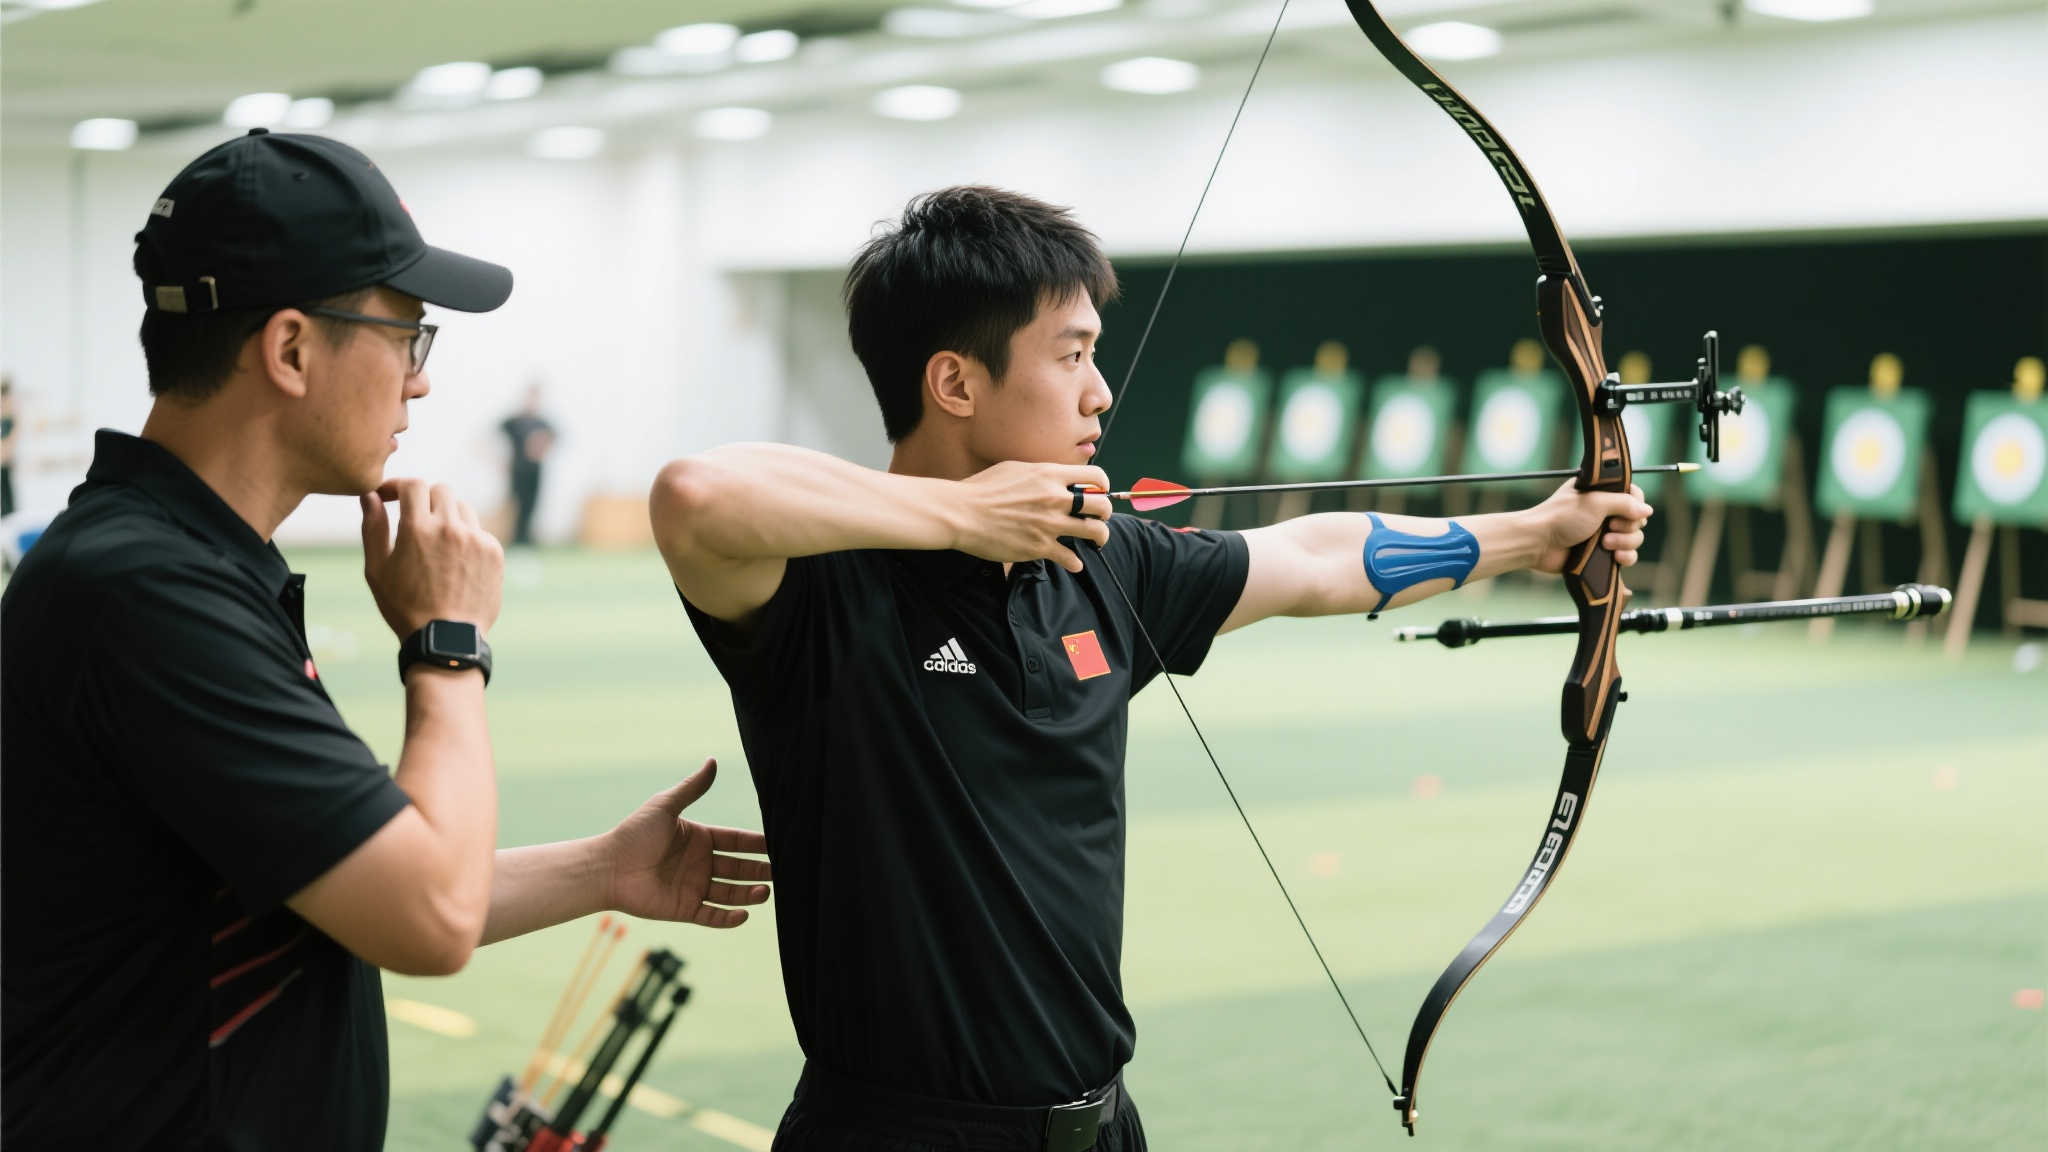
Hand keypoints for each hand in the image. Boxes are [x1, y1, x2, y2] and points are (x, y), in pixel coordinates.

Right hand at [360, 478, 504, 639]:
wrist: (446, 639)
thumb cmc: (404, 606)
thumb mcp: (377, 569)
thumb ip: (373, 528)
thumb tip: (371, 496)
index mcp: (417, 529)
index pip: (413, 485)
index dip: (399, 486)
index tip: (391, 497)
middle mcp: (450, 528)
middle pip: (441, 491)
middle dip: (424, 500)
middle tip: (414, 519)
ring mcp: (476, 539)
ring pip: (462, 508)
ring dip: (447, 516)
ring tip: (435, 543)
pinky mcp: (494, 552)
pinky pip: (479, 531)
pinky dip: (466, 537)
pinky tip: (455, 561)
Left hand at [603, 759, 770, 928]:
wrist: (608, 867)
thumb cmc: (634, 833)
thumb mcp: (666, 806)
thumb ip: (692, 788)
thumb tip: (712, 760)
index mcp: (699, 839)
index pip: (735, 841)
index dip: (755, 843)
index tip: (777, 844)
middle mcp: (700, 864)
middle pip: (738, 868)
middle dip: (759, 870)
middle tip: (780, 871)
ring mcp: (694, 887)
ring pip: (730, 893)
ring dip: (749, 894)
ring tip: (766, 892)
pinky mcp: (684, 909)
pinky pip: (712, 916)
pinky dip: (729, 918)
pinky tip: (744, 914)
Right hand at [953, 461, 1112, 573]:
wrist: (962, 513)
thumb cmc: (982, 489)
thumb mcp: (1015, 469)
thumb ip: (1040, 474)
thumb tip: (1054, 478)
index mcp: (1050, 475)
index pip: (1095, 476)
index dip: (1103, 485)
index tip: (1100, 492)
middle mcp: (1056, 499)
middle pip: (1102, 506)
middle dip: (1105, 513)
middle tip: (1098, 519)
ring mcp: (1050, 524)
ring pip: (1095, 532)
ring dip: (1100, 538)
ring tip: (1096, 541)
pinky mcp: (1040, 547)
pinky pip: (1070, 558)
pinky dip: (1074, 563)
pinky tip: (1073, 563)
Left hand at [1530, 480, 1651, 573]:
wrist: (1538, 544)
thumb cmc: (1562, 518)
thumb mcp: (1595, 502)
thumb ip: (1625, 504)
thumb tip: (1648, 510)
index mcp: (1601, 493)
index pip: (1633, 494)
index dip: (1636, 504)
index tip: (1628, 510)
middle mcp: (1604, 512)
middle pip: (1636, 518)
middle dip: (1629, 526)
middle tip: (1610, 527)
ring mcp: (1604, 533)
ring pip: (1634, 538)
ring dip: (1626, 542)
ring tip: (1606, 544)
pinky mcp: (1602, 553)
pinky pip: (1627, 556)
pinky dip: (1626, 557)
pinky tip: (1616, 558)